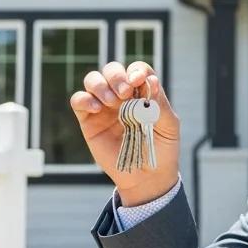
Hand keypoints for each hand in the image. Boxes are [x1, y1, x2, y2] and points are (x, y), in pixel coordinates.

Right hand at [70, 61, 180, 201]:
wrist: (147, 177)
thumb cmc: (161, 149)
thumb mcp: (169, 126)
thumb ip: (160, 103)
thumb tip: (151, 80)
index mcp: (142, 93)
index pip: (136, 69)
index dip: (136, 70)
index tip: (138, 81)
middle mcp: (121, 96)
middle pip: (112, 70)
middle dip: (117, 76)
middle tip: (125, 93)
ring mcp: (104, 107)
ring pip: (93, 79)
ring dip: (101, 85)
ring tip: (112, 102)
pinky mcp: (88, 120)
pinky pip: (78, 100)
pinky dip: (84, 98)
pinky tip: (96, 109)